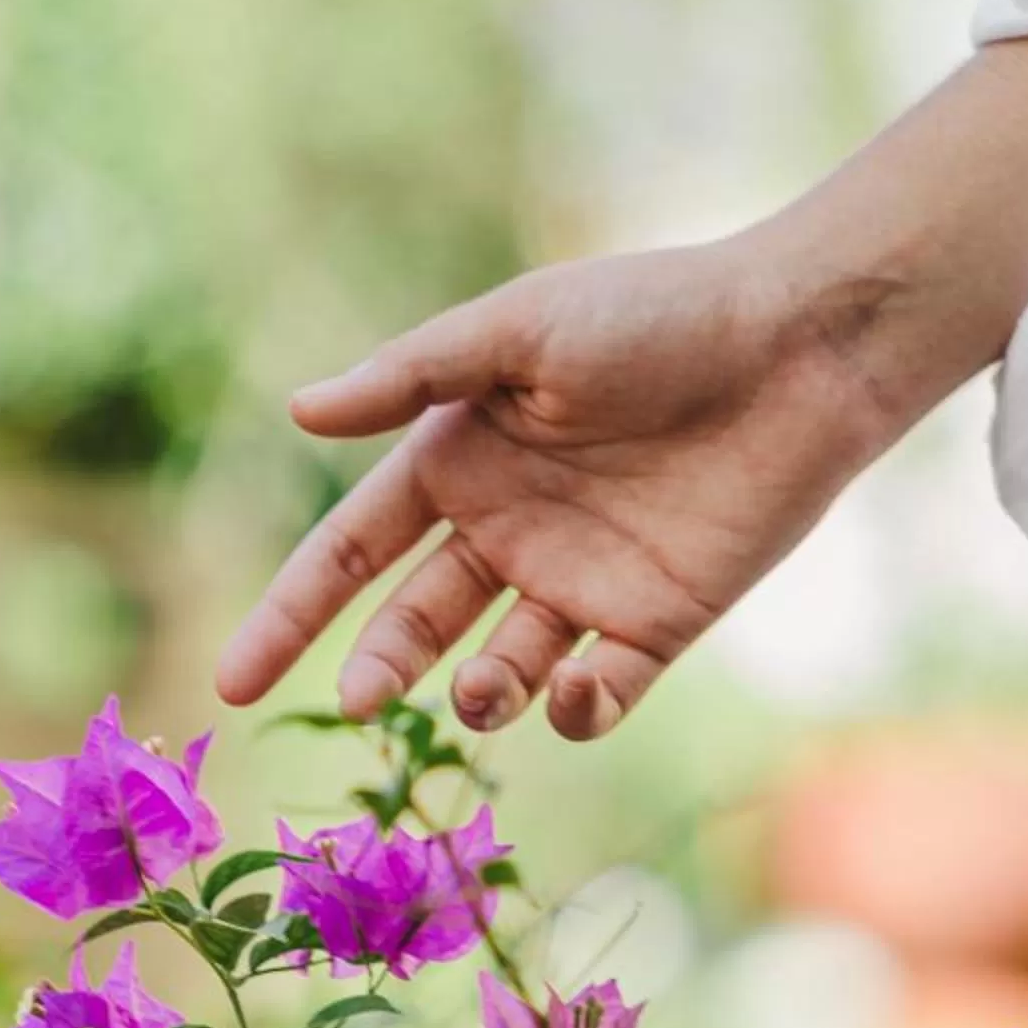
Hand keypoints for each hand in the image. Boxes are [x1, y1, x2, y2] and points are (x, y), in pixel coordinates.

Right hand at [215, 43, 1027, 739]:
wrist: (794, 347)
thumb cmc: (655, 316)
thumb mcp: (519, 330)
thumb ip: (412, 376)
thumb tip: (298, 411)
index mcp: (459, 461)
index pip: (348, 553)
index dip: (290, 616)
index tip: (233, 681)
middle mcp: (509, 532)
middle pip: (414, 624)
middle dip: (378, 669)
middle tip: (359, 703)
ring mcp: (581, 585)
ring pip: (498, 671)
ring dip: (478, 694)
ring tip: (481, 688)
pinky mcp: (657, 624)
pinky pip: (599, 693)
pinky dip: (576, 711)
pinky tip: (570, 690)